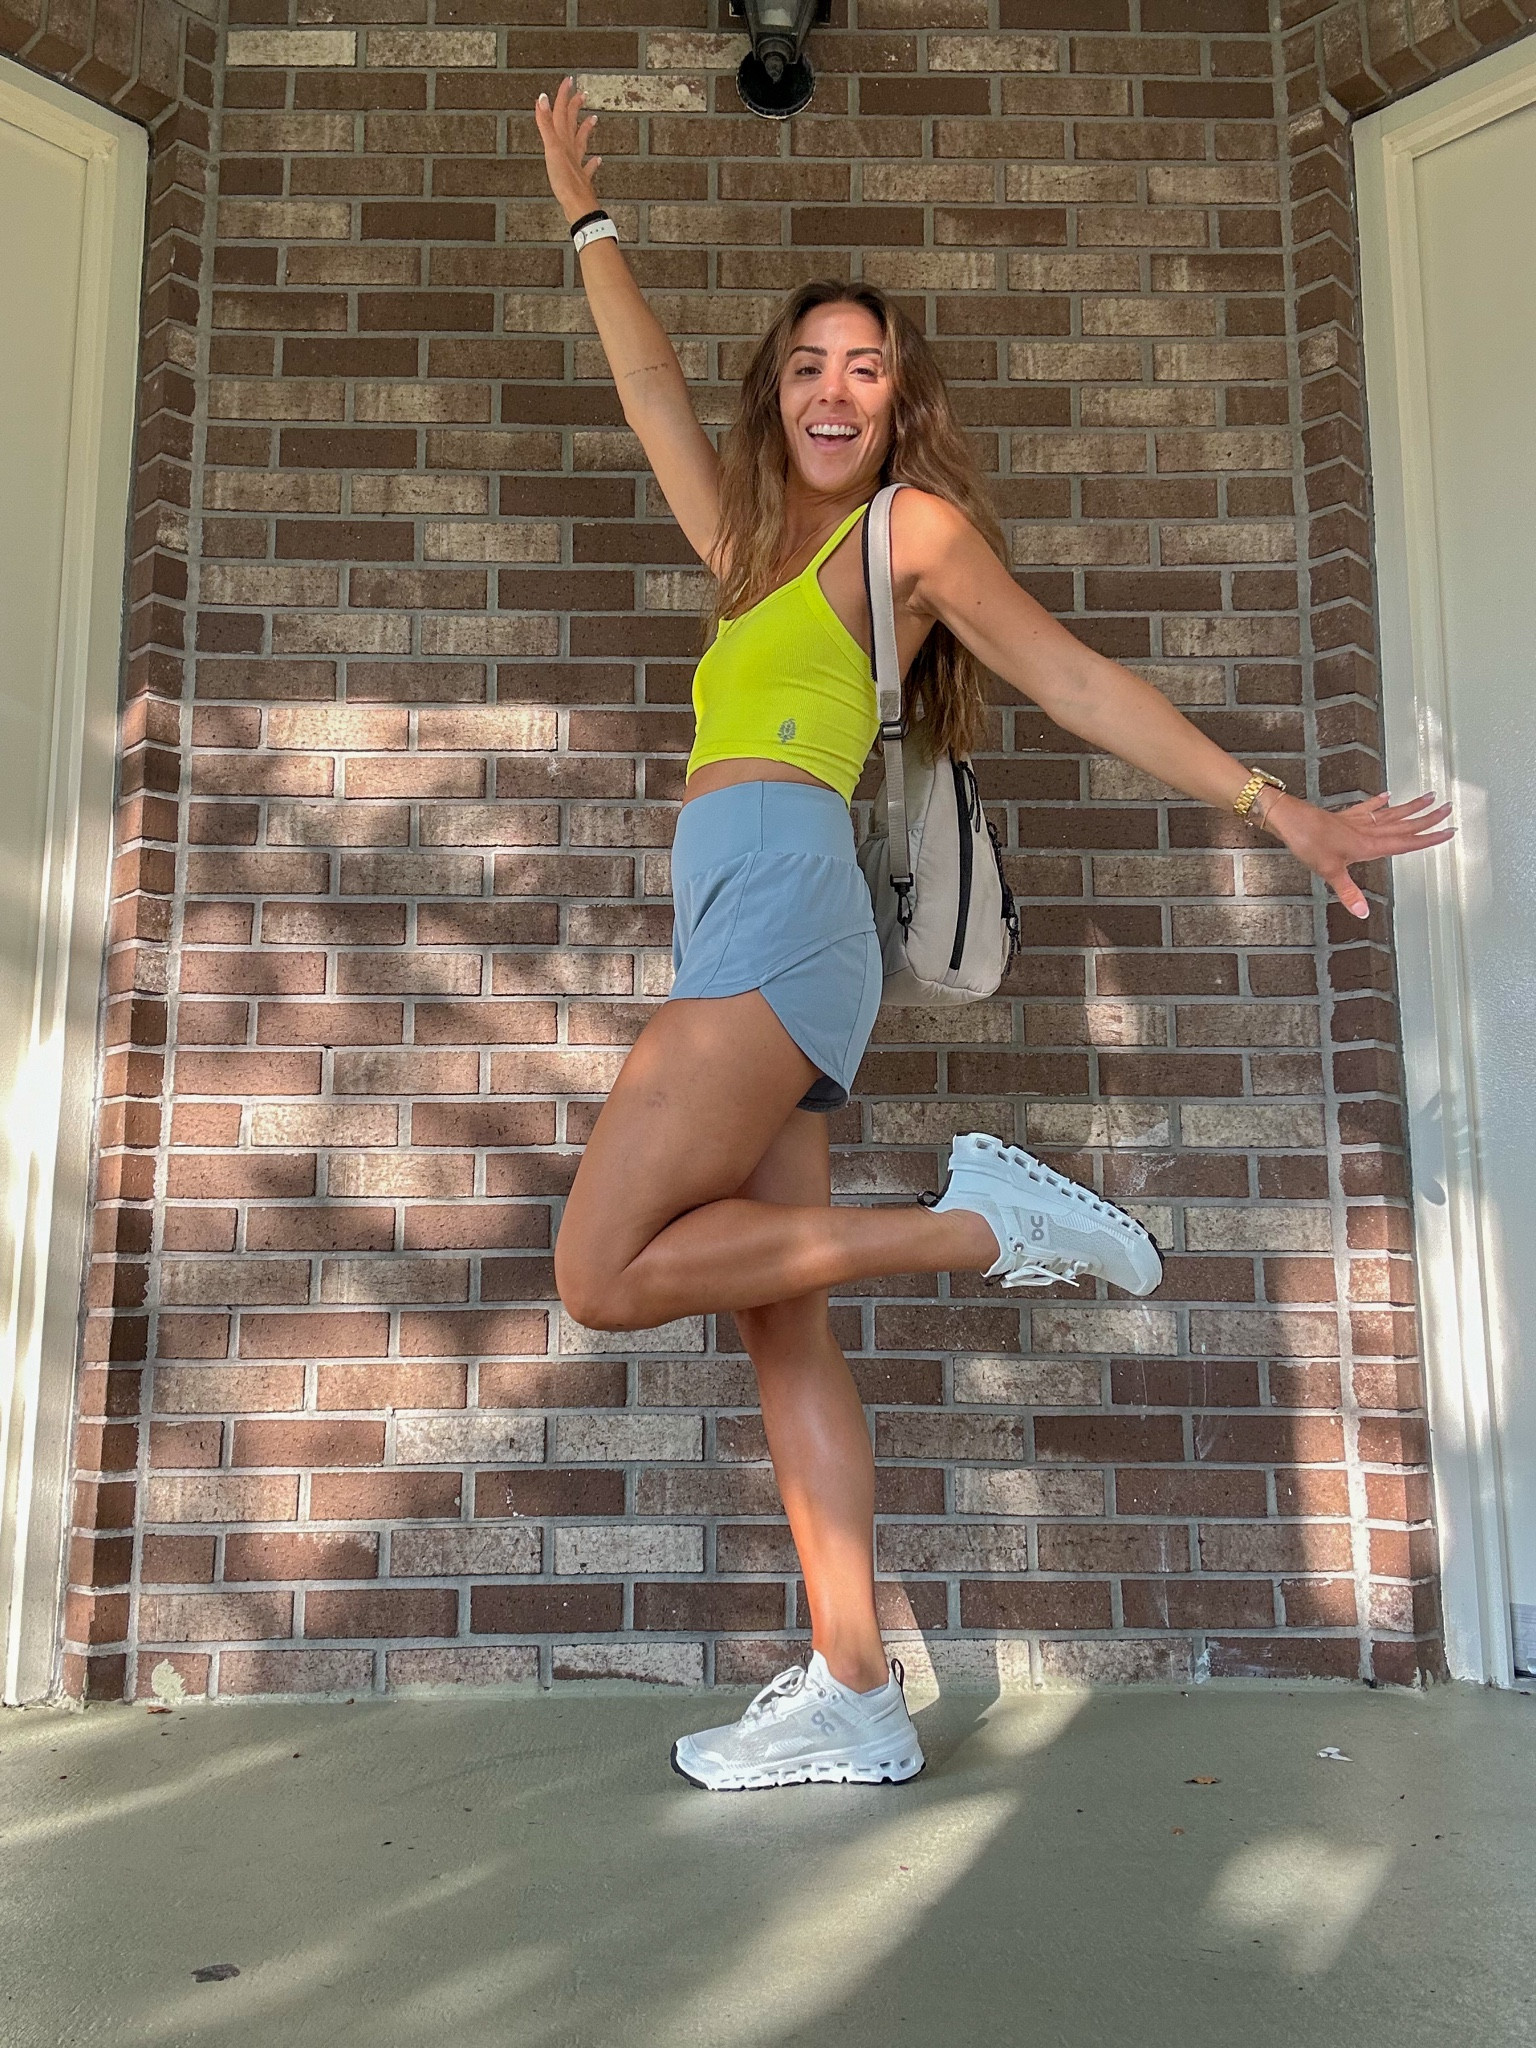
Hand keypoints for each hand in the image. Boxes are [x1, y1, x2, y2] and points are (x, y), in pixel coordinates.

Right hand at [535, 78, 601, 225]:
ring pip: (582, 143)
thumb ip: (546, 124)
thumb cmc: (564, 180)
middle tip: (581, 92)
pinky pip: (588, 169)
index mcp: (563, 142)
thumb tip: (542, 98)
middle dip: (575, 108)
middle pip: (573, 125)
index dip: (563, 96)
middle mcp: (571, 151)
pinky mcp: (581, 182)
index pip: (562, 114)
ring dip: (586, 130)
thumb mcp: (551, 149)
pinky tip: (598, 160)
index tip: (568, 80)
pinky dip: (592, 163)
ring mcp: (577, 166)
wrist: (578, 206)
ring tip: (594, 119)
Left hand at [1263, 789, 1454, 918]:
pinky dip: (1379, 802)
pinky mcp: (1345, 816)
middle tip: (1449, 809)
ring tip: (1429, 797)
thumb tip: (1362, 912)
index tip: (1449, 831)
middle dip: (1428, 818)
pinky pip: (1368, 807)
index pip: (1406, 842)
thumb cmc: (1309, 842)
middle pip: (1404, 824)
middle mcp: (1367, 830)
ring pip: (1391, 813)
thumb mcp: (1329, 871)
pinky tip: (1388, 796)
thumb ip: (1349, 892)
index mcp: (1369, 844)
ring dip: (1411, 806)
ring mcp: (1357, 821)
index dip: (1429, 838)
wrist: (1290, 819)